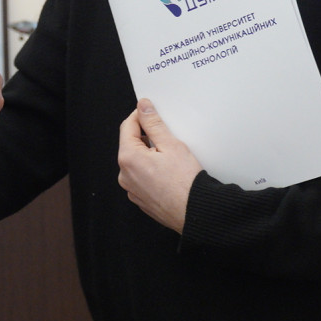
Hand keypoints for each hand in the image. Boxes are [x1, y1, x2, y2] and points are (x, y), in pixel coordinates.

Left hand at [117, 99, 201, 232]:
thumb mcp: (171, 145)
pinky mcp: (141, 199)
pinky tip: (168, 173)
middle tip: (167, 137)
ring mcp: (132, 189)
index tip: (150, 111)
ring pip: (137, 162)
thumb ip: (153, 123)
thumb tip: (143, 107)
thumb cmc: (186, 183)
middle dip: (146, 137)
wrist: (196, 213)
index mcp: (128, 158)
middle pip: (131, 145)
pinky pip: (142, 178)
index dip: (140, 115)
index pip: (127, 127)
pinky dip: (152, 171)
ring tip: (170, 158)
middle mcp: (125, 175)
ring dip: (149, 155)